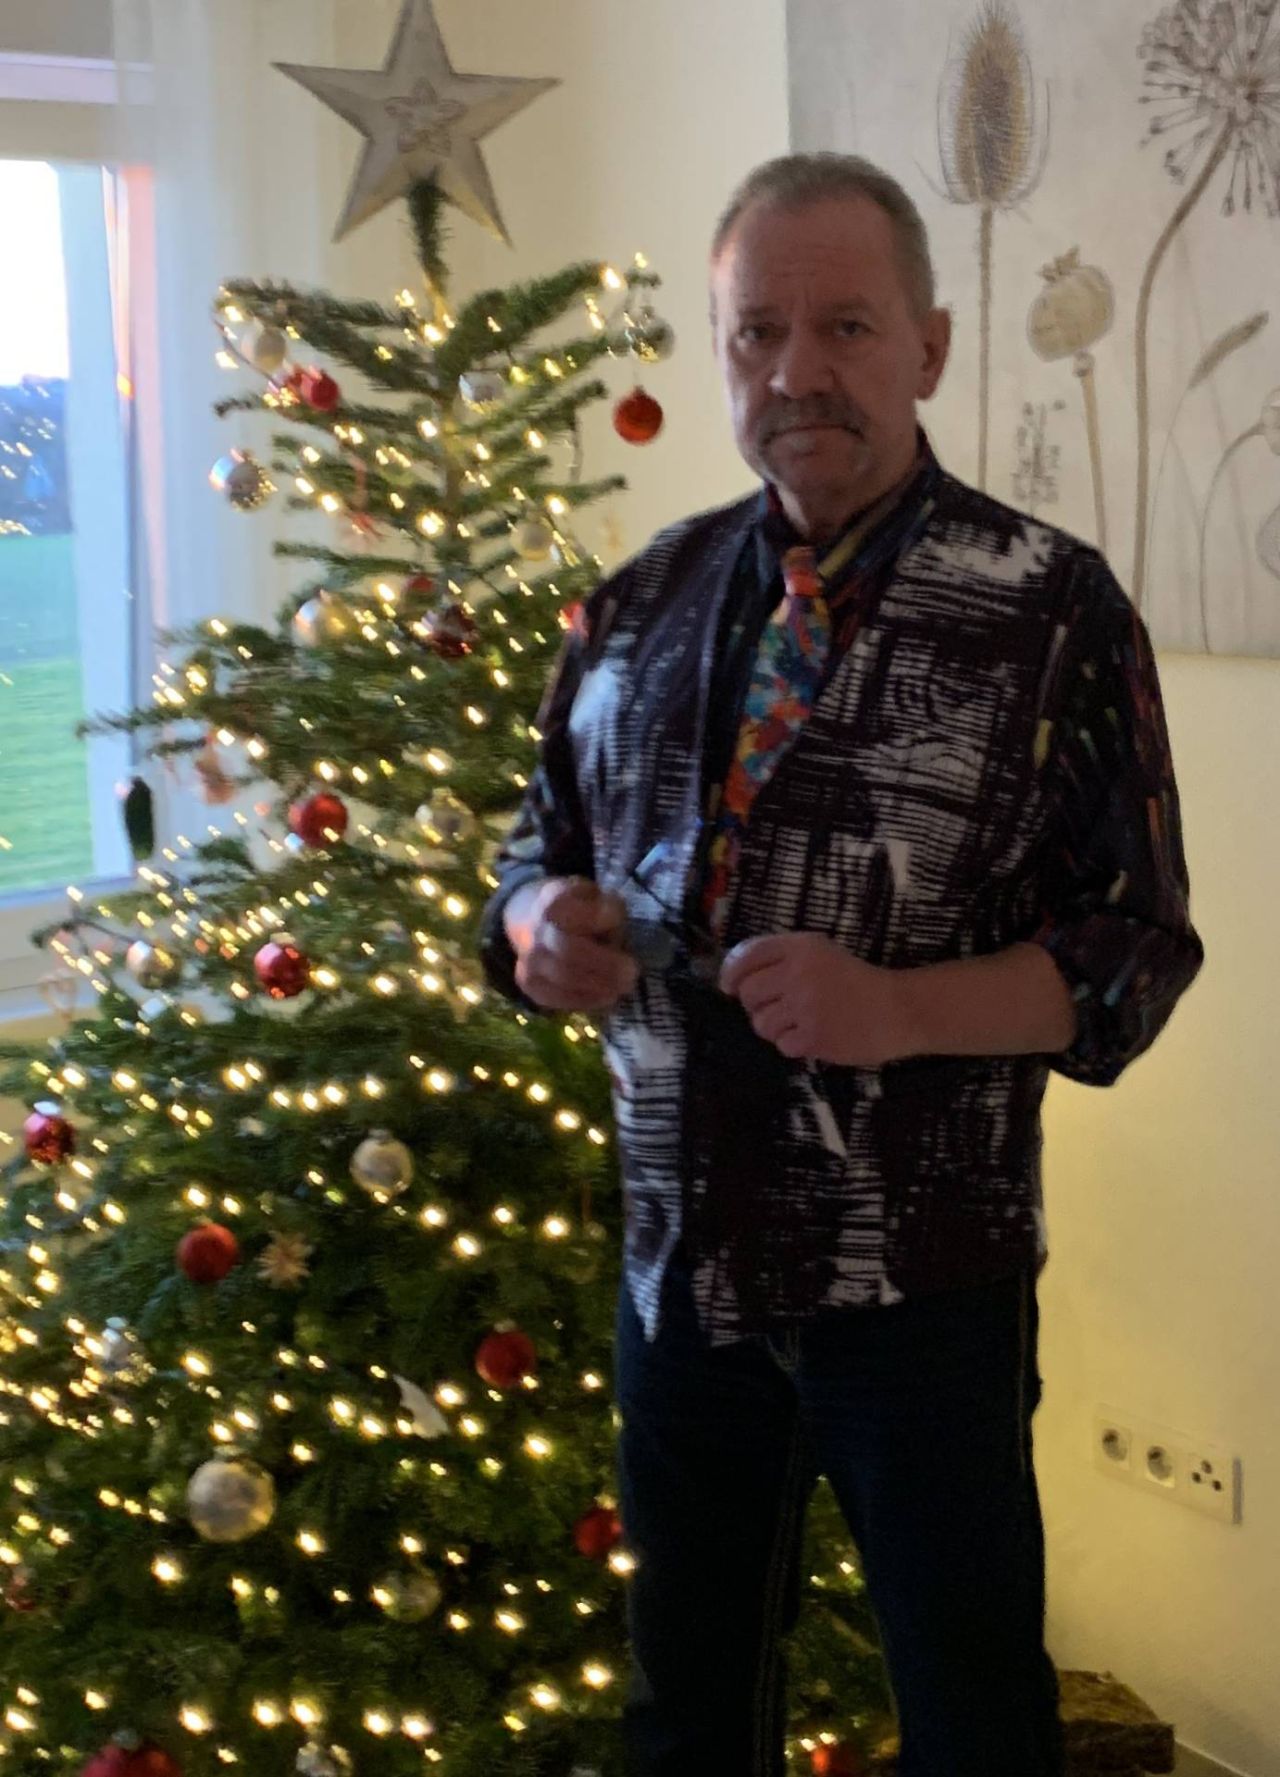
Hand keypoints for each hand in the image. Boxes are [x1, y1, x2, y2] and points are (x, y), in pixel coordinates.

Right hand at [505, 876, 638, 1012]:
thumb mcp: (600, 899)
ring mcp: (527, 960)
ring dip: (598, 985)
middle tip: (632, 972)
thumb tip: (613, 940)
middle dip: (603, 963)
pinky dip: (586, 1000)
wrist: (539, 923)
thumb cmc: (582, 910)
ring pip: (563, 978)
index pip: (568, 909)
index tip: (616, 919)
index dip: (594, 916)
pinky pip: (558, 998)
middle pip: (566, 949)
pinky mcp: (530, 986)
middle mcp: (533, 931)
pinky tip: (607, 996)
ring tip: (623, 987)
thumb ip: (609, 912)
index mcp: (551, 901)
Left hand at [719, 932, 921, 1066]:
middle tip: (776, 1008)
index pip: (749, 954)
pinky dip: (795, 1045)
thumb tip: (737, 979)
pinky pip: (782, 1045)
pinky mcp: (813, 1037)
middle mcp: (799, 973)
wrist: (897, 1009)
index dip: (731, 972)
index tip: (728, 986)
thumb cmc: (857, 981)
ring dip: (774, 1028)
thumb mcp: (822, 954)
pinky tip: (815, 1036)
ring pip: (762, 1024)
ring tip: (798, 1023)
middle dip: (755, 1005)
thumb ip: (784, 958)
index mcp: (801, 947)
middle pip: (749, 993)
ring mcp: (805, 1007)